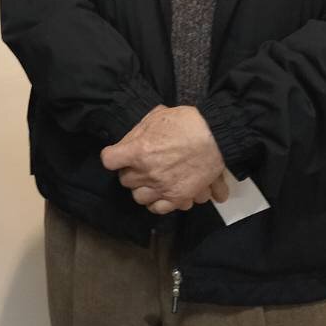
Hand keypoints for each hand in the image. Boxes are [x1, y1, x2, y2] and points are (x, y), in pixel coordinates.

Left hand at [100, 105, 227, 214]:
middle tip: (139, 165)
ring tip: (151, 180)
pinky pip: (158, 209)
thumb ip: (138, 132)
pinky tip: (161, 193)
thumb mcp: (156, 116)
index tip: (119, 155)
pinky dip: (157, 203)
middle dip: (130, 172)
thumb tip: (127, 143)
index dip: (113, 157)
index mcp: (139, 150)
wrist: (215, 136)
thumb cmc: (186, 122)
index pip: (109, 160)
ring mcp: (162, 187)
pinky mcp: (178, 197)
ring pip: (139, 197)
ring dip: (142, 188)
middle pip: (124, 180)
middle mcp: (147, 172)